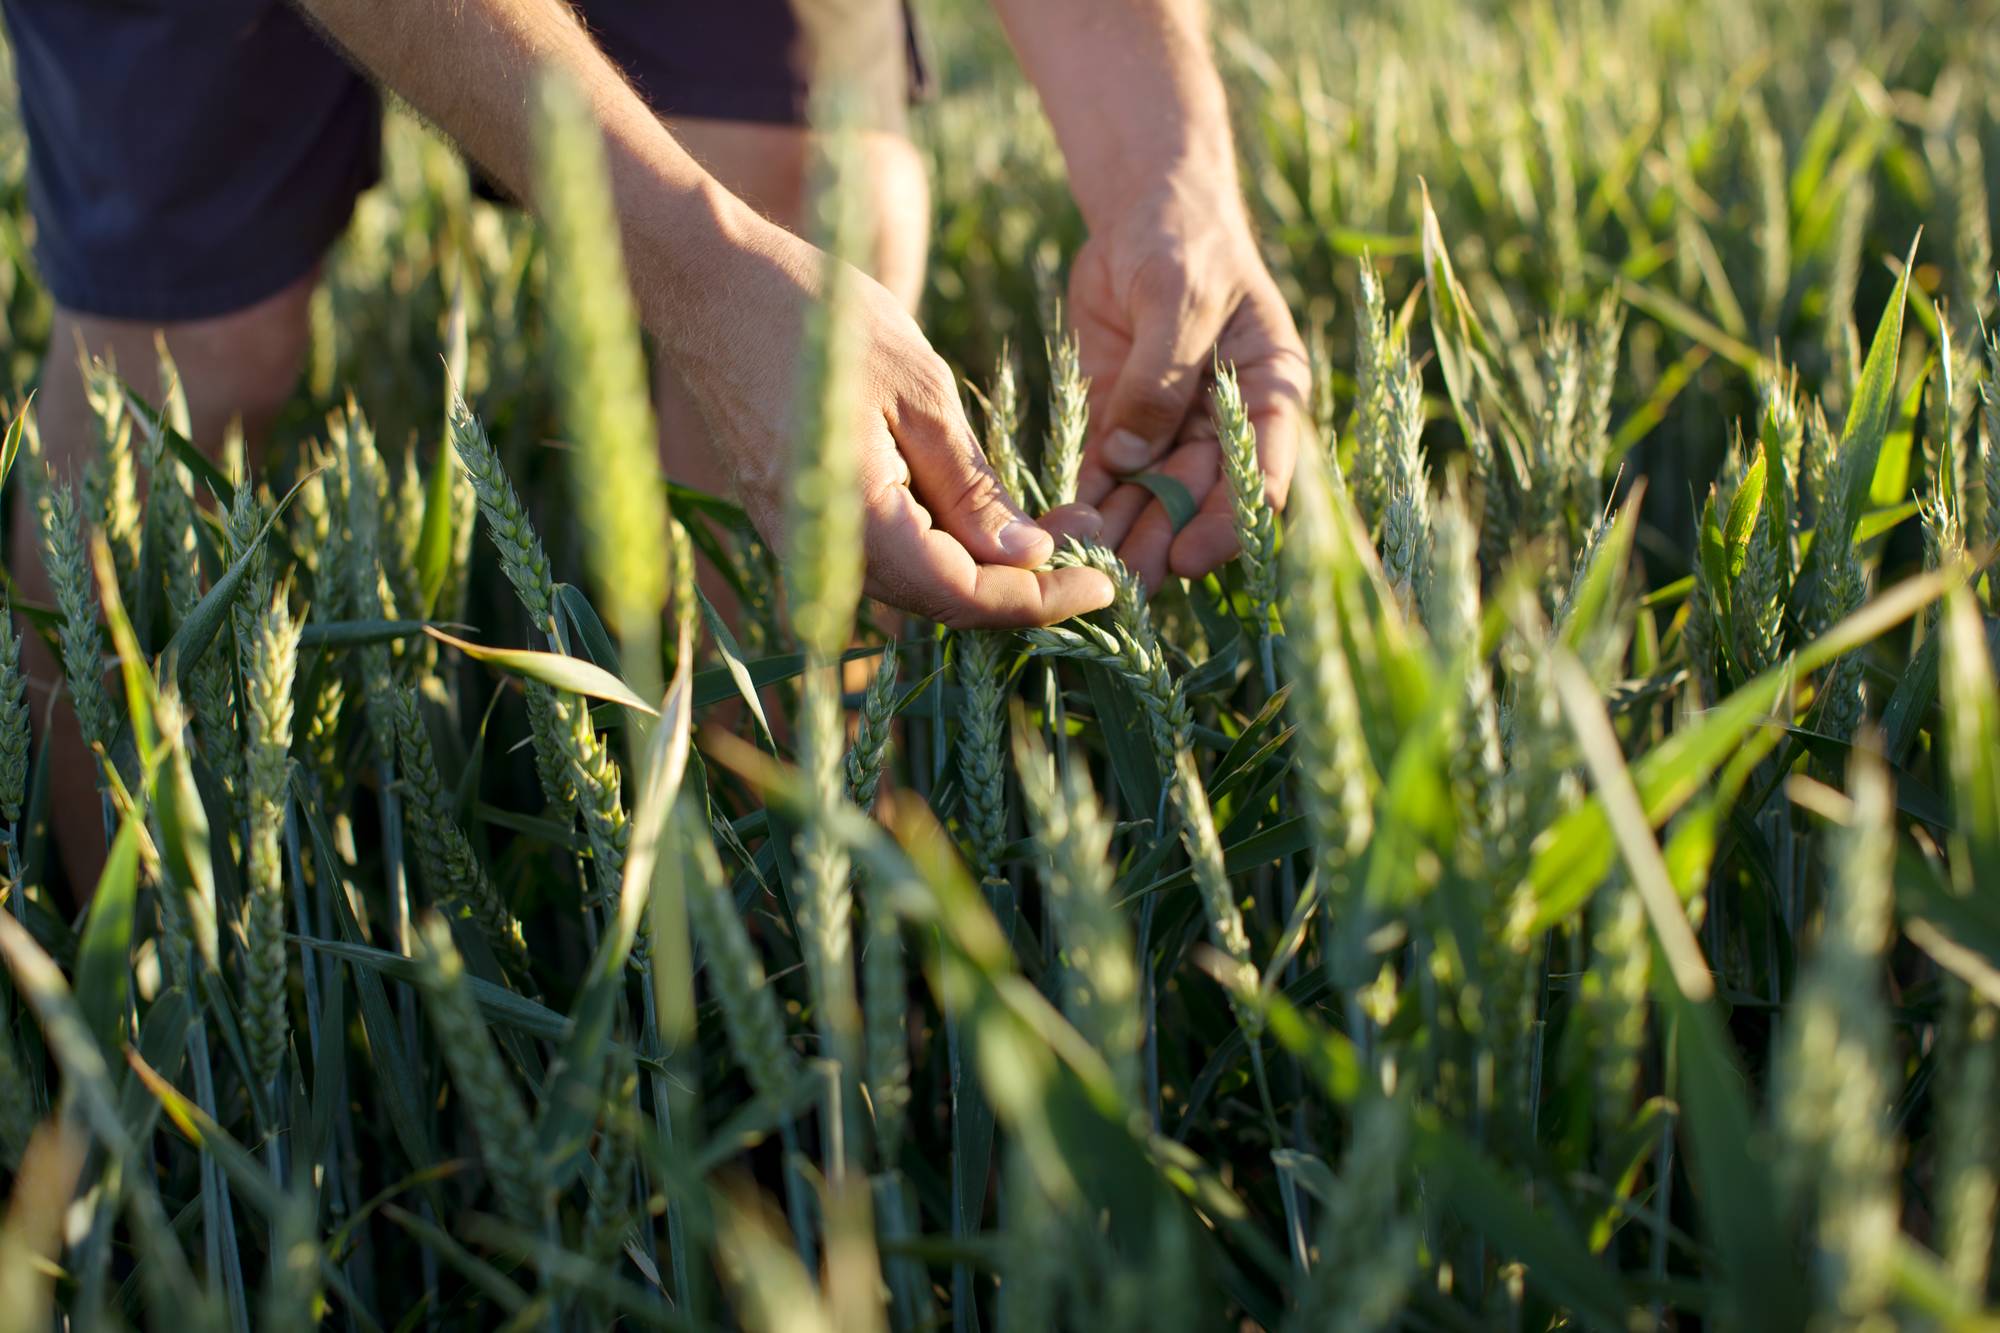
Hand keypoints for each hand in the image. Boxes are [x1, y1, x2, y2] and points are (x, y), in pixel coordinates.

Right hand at [670, 213, 1112, 627]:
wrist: (708, 283)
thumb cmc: (816, 315)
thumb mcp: (920, 391)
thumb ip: (972, 489)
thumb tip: (1028, 559)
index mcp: (857, 523)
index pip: (966, 597)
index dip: (1043, 599)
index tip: (1106, 578)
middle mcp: (822, 553)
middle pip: (943, 604)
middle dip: (1024, 585)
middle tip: (1091, 538)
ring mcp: (803, 541)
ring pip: (914, 585)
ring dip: (985, 568)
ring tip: (1052, 523)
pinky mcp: (798, 521)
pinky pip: (883, 557)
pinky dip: (940, 547)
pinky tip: (983, 512)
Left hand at [1064, 178, 1308, 590]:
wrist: (1145, 209)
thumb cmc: (1183, 240)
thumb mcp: (1178, 294)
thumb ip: (1160, 376)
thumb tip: (1131, 459)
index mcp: (1270, 392)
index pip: (1265, 474)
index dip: (1230, 523)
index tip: (1191, 556)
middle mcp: (1227, 422)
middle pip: (1201, 497)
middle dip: (1163, 542)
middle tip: (1124, 584)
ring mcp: (1174, 426)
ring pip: (1151, 496)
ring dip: (1120, 534)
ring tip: (1085, 569)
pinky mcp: (1123, 421)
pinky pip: (1107, 474)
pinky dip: (1086, 501)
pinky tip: (1061, 528)